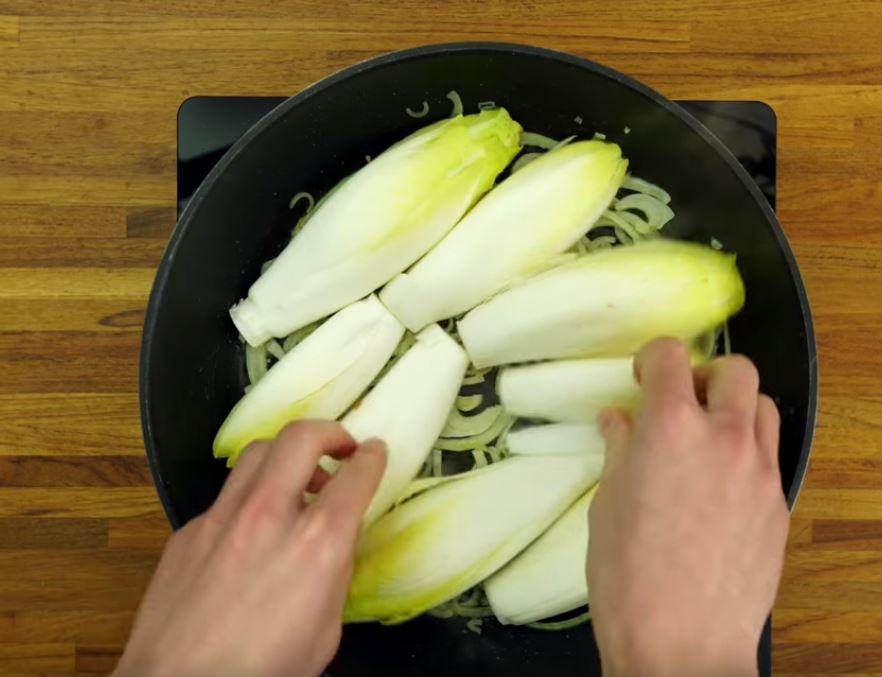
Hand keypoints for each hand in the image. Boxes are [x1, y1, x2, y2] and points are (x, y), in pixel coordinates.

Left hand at [115, 421, 385, 676]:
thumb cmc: (264, 670)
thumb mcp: (325, 629)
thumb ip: (334, 574)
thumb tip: (335, 541)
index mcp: (317, 544)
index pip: (356, 476)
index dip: (372, 457)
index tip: (375, 452)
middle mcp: (270, 515)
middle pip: (302, 437)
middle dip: (330, 432)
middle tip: (341, 447)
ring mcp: (223, 517)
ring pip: (258, 451)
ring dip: (286, 455)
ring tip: (297, 479)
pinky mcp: (189, 530)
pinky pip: (226, 494)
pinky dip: (250, 496)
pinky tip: (251, 528)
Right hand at [587, 339, 788, 676]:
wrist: (682, 642)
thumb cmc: (627, 574)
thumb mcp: (608, 503)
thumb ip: (620, 450)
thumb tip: (618, 420)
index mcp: (670, 427)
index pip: (670, 355)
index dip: (651, 358)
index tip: (640, 379)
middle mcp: (723, 437)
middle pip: (735, 369)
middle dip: (704, 375)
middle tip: (679, 404)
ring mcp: (759, 471)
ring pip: (764, 406)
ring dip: (735, 408)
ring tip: (707, 438)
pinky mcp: (779, 504)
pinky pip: (770, 454)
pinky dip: (747, 450)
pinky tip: (721, 484)